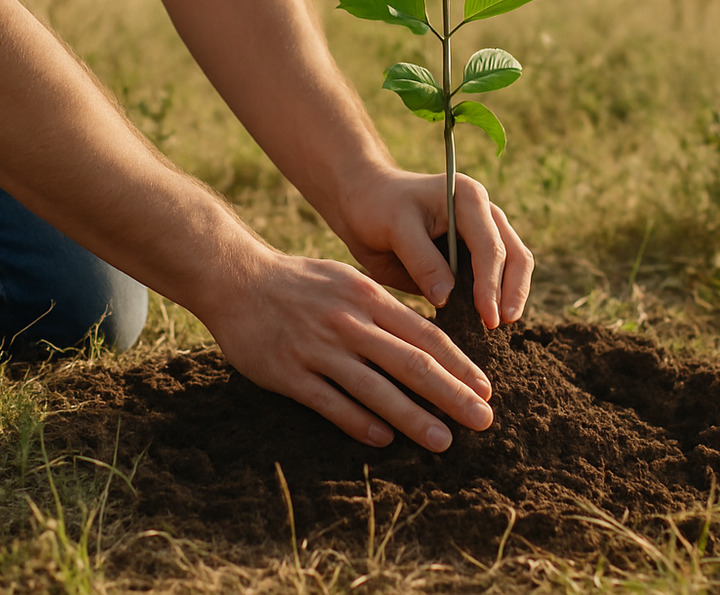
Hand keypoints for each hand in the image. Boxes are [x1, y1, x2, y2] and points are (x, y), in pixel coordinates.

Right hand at [192, 248, 493, 451]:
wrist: (234, 277)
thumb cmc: (298, 281)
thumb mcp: (347, 279)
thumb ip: (384, 307)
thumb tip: (426, 336)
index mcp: (368, 298)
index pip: (425, 336)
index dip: (459, 365)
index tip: (486, 389)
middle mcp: (349, 323)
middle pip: (411, 364)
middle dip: (452, 394)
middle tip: (483, 420)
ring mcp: (318, 349)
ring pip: (376, 389)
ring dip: (414, 417)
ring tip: (443, 441)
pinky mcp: (288, 373)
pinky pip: (331, 402)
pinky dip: (360, 422)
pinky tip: (383, 439)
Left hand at [333, 165, 534, 328]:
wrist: (366, 202)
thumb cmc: (379, 208)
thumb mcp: (394, 228)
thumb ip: (421, 260)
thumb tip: (446, 297)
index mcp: (468, 199)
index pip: (490, 246)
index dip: (491, 284)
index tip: (487, 317)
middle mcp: (484, 213)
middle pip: (516, 255)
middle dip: (512, 292)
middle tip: (500, 324)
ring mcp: (483, 233)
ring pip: (514, 265)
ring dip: (509, 296)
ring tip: (499, 326)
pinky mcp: (474, 253)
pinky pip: (495, 276)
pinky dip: (495, 297)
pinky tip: (485, 320)